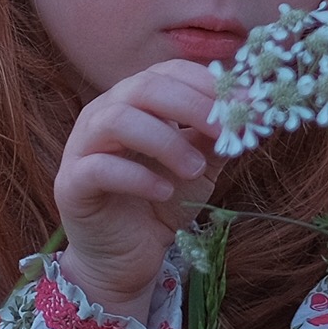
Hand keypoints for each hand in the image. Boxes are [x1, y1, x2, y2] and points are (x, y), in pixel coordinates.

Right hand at [54, 61, 222, 323]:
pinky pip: (98, 168)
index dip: (207, 84)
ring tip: (196, 168)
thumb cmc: (161, 201)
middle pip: (144, 87)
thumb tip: (256, 113)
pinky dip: (136, 176)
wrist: (128, 256)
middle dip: (191, 106)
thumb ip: (219, 138)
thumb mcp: (200, 165)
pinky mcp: (71, 184)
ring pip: (117, 120)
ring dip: (165, 141)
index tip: (245, 106)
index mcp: (135, 101)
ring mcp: (82, 147)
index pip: (168, 72)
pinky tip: (163, 191)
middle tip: (224, 132)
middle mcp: (104, 114)